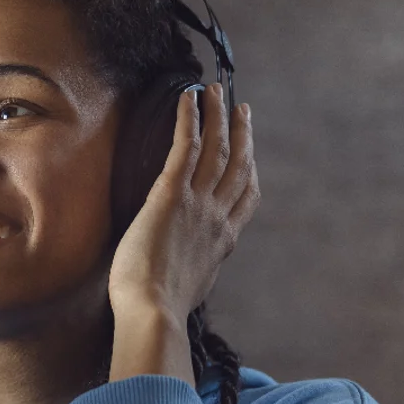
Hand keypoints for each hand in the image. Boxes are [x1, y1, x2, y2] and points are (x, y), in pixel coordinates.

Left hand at [107, 83, 257, 323]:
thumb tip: (187, 266)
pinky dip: (189, 118)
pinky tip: (188, 97)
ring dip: (217, 115)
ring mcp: (198, 204)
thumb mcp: (191, 287)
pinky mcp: (172, 195)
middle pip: (237, 164)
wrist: (154, 313)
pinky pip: (185, 147)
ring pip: (216, 148)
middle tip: (241, 108)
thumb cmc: (159, 309)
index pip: (245, 197)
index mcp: (223, 241)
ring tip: (214, 90)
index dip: (249, 169)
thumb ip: (195, 267)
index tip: (249, 153)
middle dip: (241, 133)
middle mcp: (217, 217)